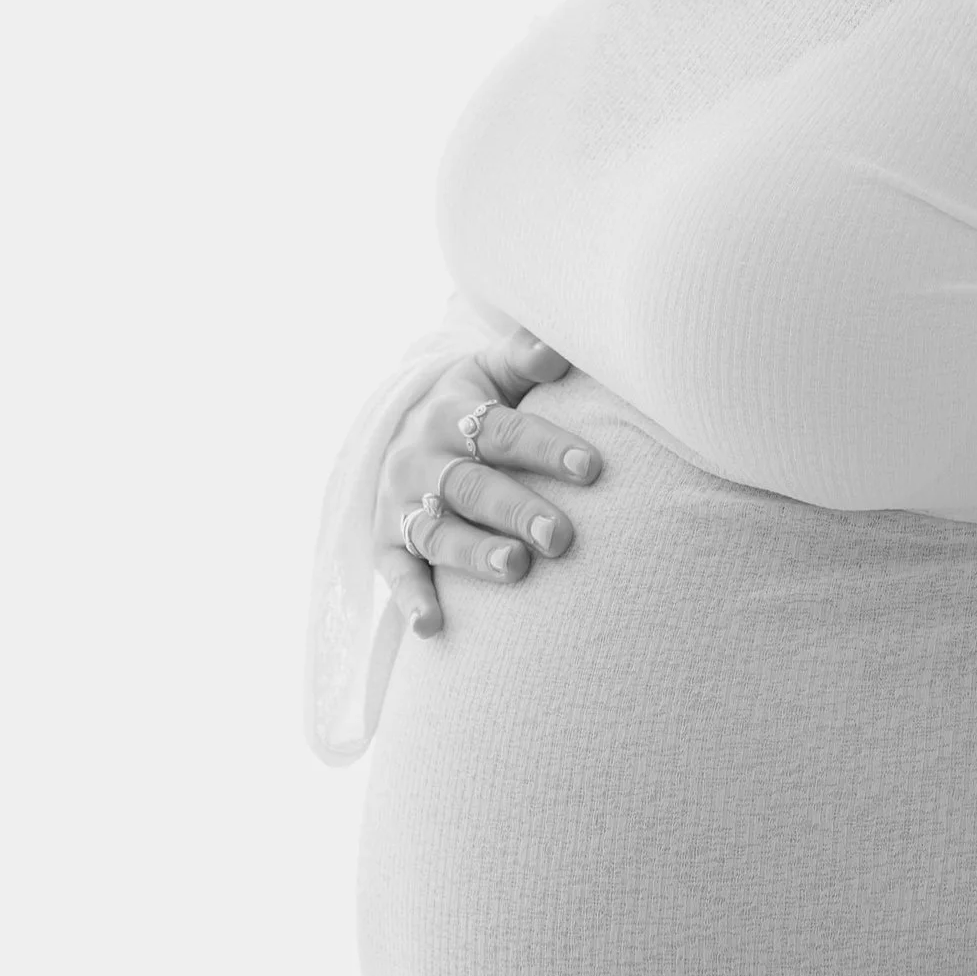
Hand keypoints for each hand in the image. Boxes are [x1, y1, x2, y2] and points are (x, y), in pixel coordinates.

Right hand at [377, 327, 604, 640]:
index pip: (503, 431)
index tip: (591, 467)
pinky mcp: (385, 542)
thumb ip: (523, 358)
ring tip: (516, 569)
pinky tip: (432, 627)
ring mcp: (400, 504)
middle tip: (562, 536)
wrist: (397, 434)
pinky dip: (411, 600)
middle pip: (472, 486)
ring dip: (472, 553)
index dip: (545, 447)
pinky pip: (395, 573)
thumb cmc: (469, 405)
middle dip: (517, 510)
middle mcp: (421, 459)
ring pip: (436, 531)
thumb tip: (557, 348)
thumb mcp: (489, 372)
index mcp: (451, 413)